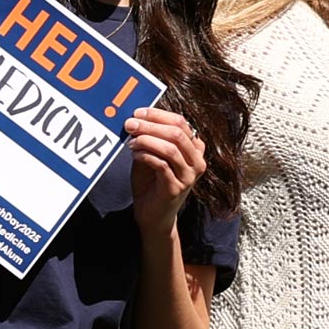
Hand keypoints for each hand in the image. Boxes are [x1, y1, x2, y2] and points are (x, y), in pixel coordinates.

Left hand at [125, 106, 204, 238]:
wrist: (152, 216)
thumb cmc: (151, 183)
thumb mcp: (151, 155)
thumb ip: (150, 139)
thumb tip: (135, 119)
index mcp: (194, 149)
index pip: (181, 123)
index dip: (158, 115)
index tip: (138, 113)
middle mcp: (197, 161)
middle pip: (177, 133)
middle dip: (151, 125)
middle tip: (130, 124)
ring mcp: (189, 176)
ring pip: (171, 148)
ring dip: (147, 140)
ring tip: (131, 141)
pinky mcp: (177, 188)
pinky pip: (162, 165)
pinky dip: (146, 156)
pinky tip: (134, 154)